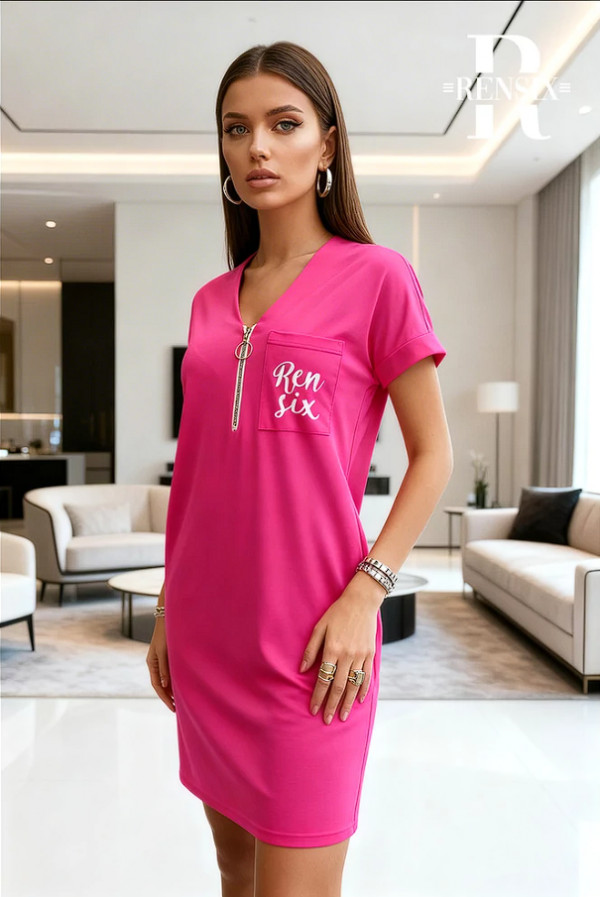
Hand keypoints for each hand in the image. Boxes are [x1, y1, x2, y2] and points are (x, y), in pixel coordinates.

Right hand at [146, 620, 175, 712]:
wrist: (168, 618)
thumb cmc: (165, 633)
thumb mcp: (164, 651)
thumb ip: (164, 668)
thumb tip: (164, 686)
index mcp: (151, 663)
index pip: (157, 686)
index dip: (164, 698)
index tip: (172, 708)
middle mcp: (155, 663)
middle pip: (160, 685)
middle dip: (168, 697)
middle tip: (177, 709)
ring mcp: (161, 660)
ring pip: (165, 679)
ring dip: (172, 690)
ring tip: (180, 701)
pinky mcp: (168, 656)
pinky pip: (170, 672)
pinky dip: (175, 680)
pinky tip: (182, 685)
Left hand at [299, 573, 380, 724]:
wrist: (361, 602)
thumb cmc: (337, 613)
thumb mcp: (320, 627)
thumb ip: (311, 650)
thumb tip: (302, 669)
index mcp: (332, 650)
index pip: (323, 679)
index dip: (318, 696)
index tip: (313, 709)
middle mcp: (347, 656)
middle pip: (339, 687)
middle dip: (331, 705)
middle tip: (326, 720)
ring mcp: (361, 656)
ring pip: (354, 685)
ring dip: (348, 703)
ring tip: (342, 716)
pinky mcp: (370, 654)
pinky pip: (367, 677)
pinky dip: (363, 690)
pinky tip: (359, 700)